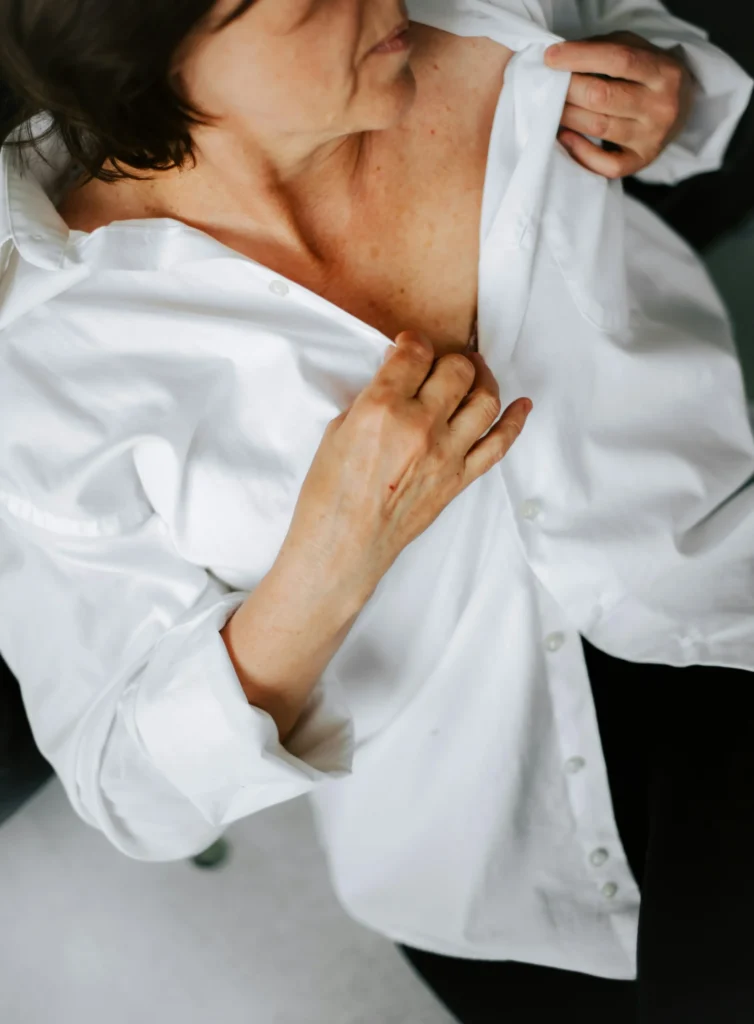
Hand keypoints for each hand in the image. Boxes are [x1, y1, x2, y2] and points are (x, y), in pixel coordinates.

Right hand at [283, 332, 531, 597]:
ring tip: (474, 374)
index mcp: (381, 409)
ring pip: (485, 399)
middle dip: (449, 358)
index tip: (410, 347)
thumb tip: (398, 375)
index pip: (415, 354)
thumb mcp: (339, 430)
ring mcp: (445, 454)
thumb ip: (373, 397)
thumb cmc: (331, 493)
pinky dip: (515, 421)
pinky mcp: (459, 479)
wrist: (344, 544)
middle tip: (440, 363)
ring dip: (483, 378)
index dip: (413, 343)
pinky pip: (499, 444)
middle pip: (457, 370)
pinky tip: (521, 405)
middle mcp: (420, 427)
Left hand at [544, 31, 696, 178]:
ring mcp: (652, 137)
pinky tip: (565, 137)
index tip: (551, 58)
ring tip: (553, 108)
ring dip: (567, 117)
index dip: (580, 57)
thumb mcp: (637, 49)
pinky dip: (580, 152)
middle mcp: (661, 106)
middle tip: (549, 85)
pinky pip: (606, 165)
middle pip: (602, 97)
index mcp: (663, 71)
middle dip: (568, 89)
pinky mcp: (642, 161)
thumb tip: (562, 59)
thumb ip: (604, 49)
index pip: (618, 60)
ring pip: (598, 127)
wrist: (684, 107)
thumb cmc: (648, 74)